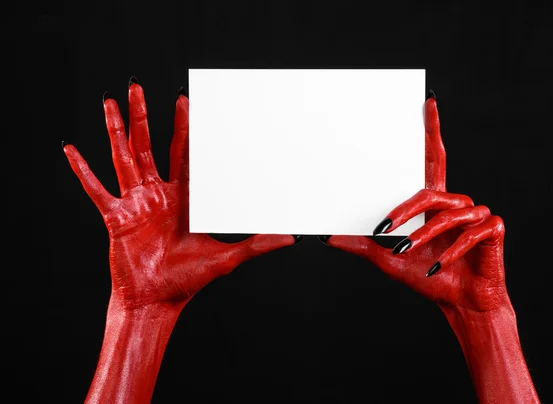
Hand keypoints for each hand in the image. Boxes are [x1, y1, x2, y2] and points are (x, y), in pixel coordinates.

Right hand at [64, 80, 295, 310]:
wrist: (156, 302)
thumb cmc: (187, 281)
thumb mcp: (226, 258)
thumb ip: (256, 245)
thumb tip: (290, 238)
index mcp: (182, 198)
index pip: (184, 154)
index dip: (184, 128)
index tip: (185, 102)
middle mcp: (157, 194)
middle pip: (150, 145)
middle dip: (145, 116)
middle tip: (140, 87)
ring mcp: (134, 203)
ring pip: (123, 157)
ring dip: (115, 130)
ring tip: (109, 102)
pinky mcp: (115, 217)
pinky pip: (96, 189)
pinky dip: (83, 171)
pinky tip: (71, 149)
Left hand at [325, 92, 507, 311]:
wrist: (459, 303)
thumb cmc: (426, 276)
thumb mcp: (388, 259)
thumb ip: (362, 244)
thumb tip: (328, 236)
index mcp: (433, 203)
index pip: (432, 158)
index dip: (431, 130)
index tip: (428, 101)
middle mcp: (455, 203)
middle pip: (430, 190)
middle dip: (407, 208)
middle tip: (385, 226)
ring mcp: (477, 214)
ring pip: (445, 215)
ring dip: (423, 236)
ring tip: (405, 253)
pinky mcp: (493, 230)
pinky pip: (469, 234)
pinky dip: (451, 252)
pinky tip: (438, 267)